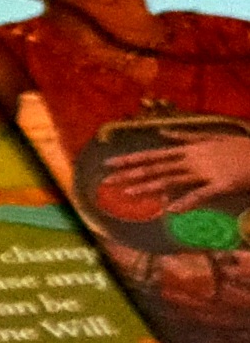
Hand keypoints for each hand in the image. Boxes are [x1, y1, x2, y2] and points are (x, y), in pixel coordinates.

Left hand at [102, 130, 249, 212]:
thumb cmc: (239, 148)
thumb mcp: (211, 137)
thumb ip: (186, 137)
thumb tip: (162, 132)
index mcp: (190, 150)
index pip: (153, 156)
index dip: (130, 160)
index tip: (108, 164)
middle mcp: (193, 159)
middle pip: (157, 167)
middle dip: (131, 174)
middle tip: (106, 180)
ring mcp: (207, 171)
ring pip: (173, 180)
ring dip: (150, 187)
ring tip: (128, 193)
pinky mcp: (223, 184)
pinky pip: (202, 194)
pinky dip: (186, 202)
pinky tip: (170, 210)